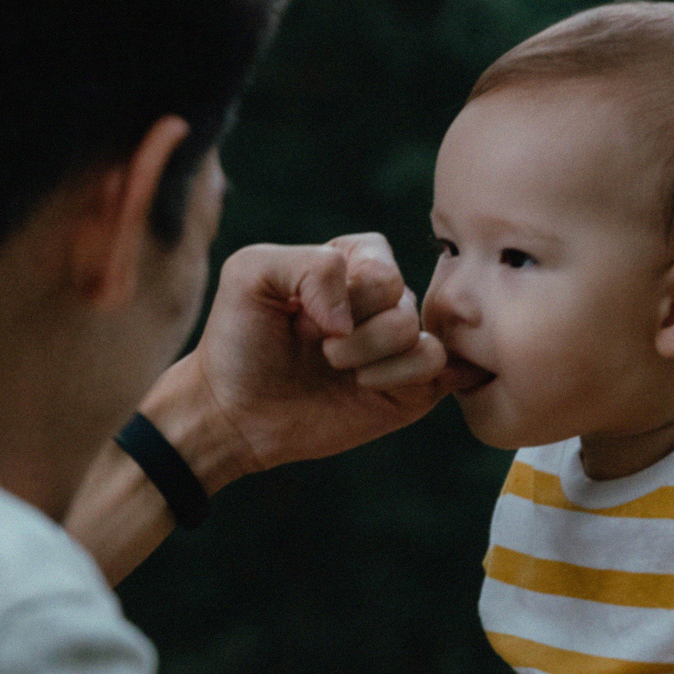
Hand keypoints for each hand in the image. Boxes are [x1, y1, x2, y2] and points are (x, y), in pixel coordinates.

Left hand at [172, 234, 457, 481]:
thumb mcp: (249, 274)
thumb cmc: (238, 340)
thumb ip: (308, 264)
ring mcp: (396, 345)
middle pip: (400, 296)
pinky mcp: (409, 388)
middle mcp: (378, 301)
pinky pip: (440, 365)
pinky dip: (402, 375)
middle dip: (354, 327)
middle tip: (319, 349)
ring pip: (416, 332)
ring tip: (335, 370)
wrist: (233, 412)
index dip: (343, 291)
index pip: (379, 261)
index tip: (301, 315)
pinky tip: (364, 386)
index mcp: (348, 264)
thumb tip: (353, 318)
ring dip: (368, 354)